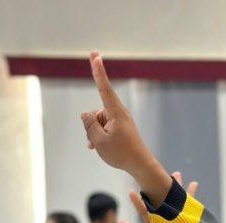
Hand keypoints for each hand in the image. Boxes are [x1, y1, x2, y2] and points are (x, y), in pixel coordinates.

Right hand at [82, 53, 172, 204]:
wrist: (140, 165)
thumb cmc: (121, 153)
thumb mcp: (99, 141)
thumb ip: (89, 125)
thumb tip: (85, 114)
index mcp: (116, 112)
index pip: (104, 87)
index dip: (98, 71)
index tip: (95, 55)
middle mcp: (119, 113)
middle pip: (97, 112)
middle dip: (91, 126)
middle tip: (94, 144)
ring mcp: (120, 120)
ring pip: (99, 121)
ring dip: (95, 133)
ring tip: (99, 148)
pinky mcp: (121, 127)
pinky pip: (105, 127)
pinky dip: (100, 136)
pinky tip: (97, 147)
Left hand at [119, 172, 199, 222]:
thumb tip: (120, 222)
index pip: (146, 211)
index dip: (139, 202)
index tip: (132, 191)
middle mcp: (167, 222)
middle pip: (163, 201)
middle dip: (161, 189)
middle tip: (159, 176)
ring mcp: (179, 220)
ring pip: (177, 201)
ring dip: (177, 188)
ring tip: (178, 175)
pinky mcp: (190, 220)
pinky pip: (190, 205)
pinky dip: (192, 196)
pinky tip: (194, 184)